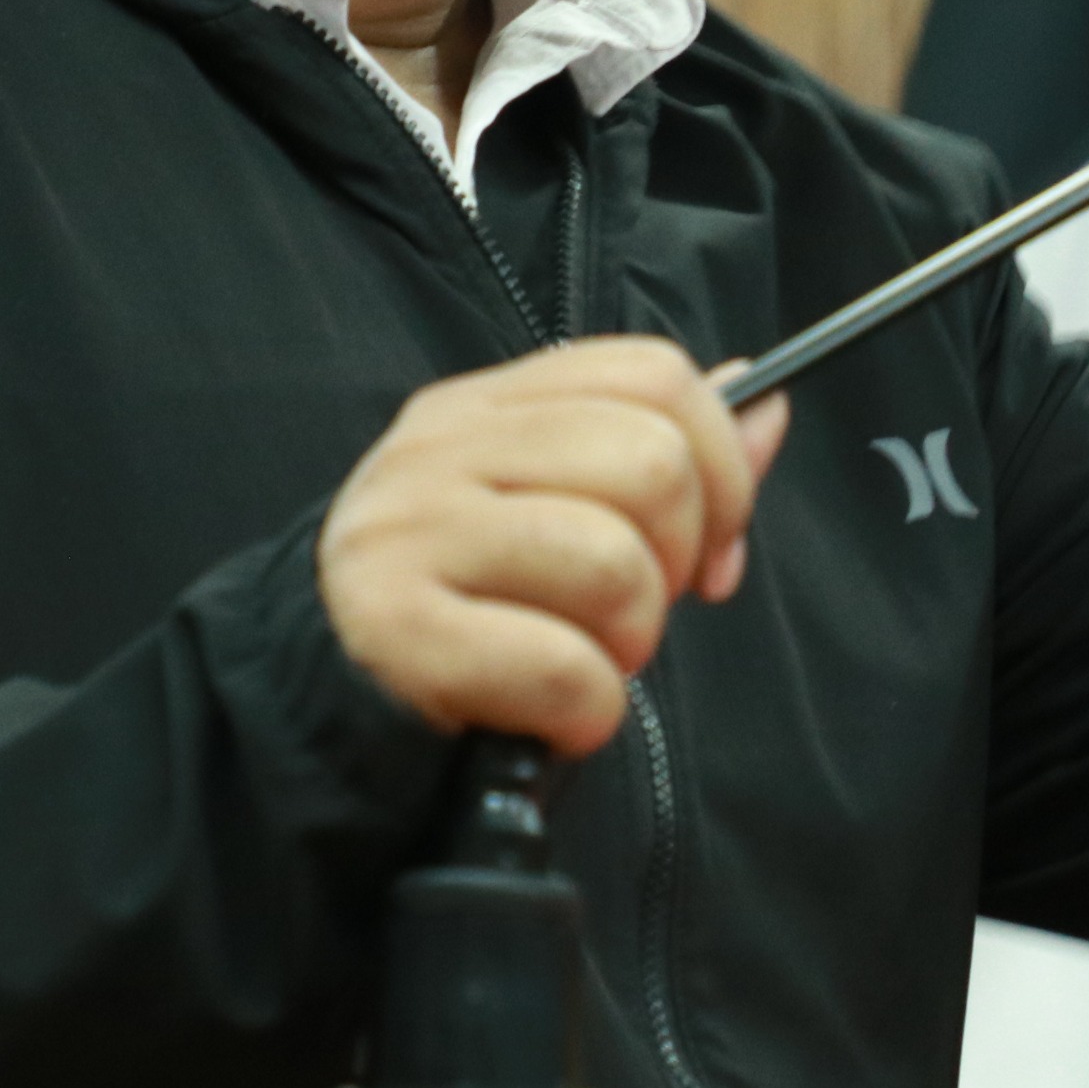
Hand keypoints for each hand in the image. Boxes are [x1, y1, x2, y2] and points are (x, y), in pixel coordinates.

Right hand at [320, 338, 792, 755]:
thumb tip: (766, 404)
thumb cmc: (464, 597)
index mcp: (489, 403)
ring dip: (629, 643)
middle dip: (676, 563)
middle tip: (630, 612)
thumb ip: (659, 454)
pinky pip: (564, 670)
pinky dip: (586, 713)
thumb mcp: (553, 505)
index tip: (714, 547)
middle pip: (651, 465)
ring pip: (615, 566)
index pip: (653, 374)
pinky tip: (549, 713)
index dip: (721, 464)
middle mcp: (444, 449)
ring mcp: (414, 533)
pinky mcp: (400, 631)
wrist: (322, 688)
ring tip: (583, 659)